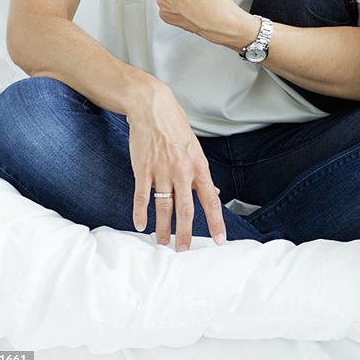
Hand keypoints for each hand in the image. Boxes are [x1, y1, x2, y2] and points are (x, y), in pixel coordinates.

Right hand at [128, 83, 225, 250]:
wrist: (153, 108)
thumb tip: (213, 192)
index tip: (219, 240)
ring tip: (163, 244)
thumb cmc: (175, 127)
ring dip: (163, 228)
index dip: (216, 221)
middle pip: (186, 209)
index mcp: (198, 166)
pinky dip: (140, 213)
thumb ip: (201, 174)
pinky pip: (142, 196)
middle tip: (184, 251)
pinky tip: (140, 226)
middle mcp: (182, 171)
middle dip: (186, 233)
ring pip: (163, 207)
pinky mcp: (143, 169)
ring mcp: (161, 171)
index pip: (210, 199)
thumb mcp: (195, 148)